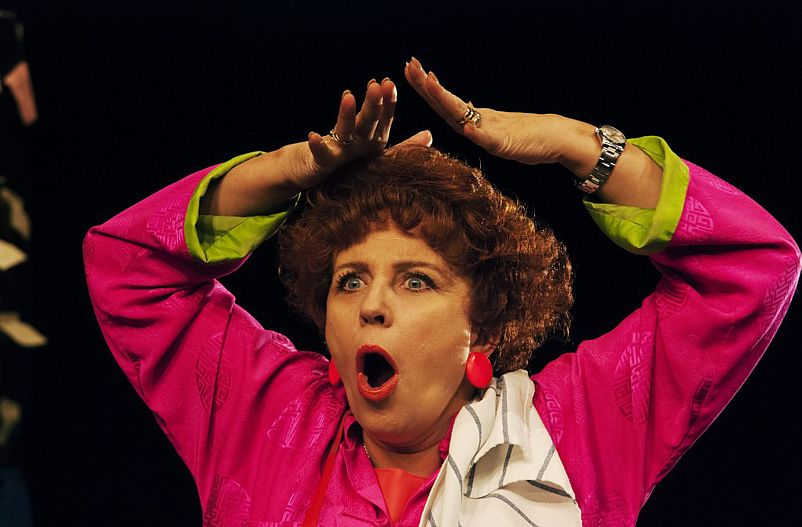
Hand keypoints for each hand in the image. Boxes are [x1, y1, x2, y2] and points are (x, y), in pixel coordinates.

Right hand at [201, 78, 432, 216]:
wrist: (311, 170)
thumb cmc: (348, 162)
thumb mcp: (379, 155)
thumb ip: (405, 147)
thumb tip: (430, 134)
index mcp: (372, 139)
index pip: (384, 118)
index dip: (388, 103)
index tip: (391, 83)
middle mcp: (356, 140)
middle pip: (367, 120)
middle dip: (373, 103)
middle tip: (377, 84)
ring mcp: (338, 149)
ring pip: (344, 130)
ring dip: (346, 114)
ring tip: (348, 96)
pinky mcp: (321, 162)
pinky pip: (321, 154)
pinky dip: (317, 145)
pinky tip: (313, 135)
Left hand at [404, 57, 582, 166]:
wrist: (556, 138)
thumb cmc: (526, 136)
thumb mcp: (494, 132)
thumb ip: (478, 123)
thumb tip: (464, 111)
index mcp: (475, 120)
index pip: (444, 103)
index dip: (426, 88)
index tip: (409, 68)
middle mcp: (480, 121)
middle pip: (448, 103)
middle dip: (427, 86)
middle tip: (410, 64)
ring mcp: (492, 131)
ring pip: (464, 115)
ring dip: (446, 100)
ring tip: (429, 83)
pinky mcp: (506, 145)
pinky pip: (490, 140)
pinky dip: (480, 134)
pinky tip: (469, 129)